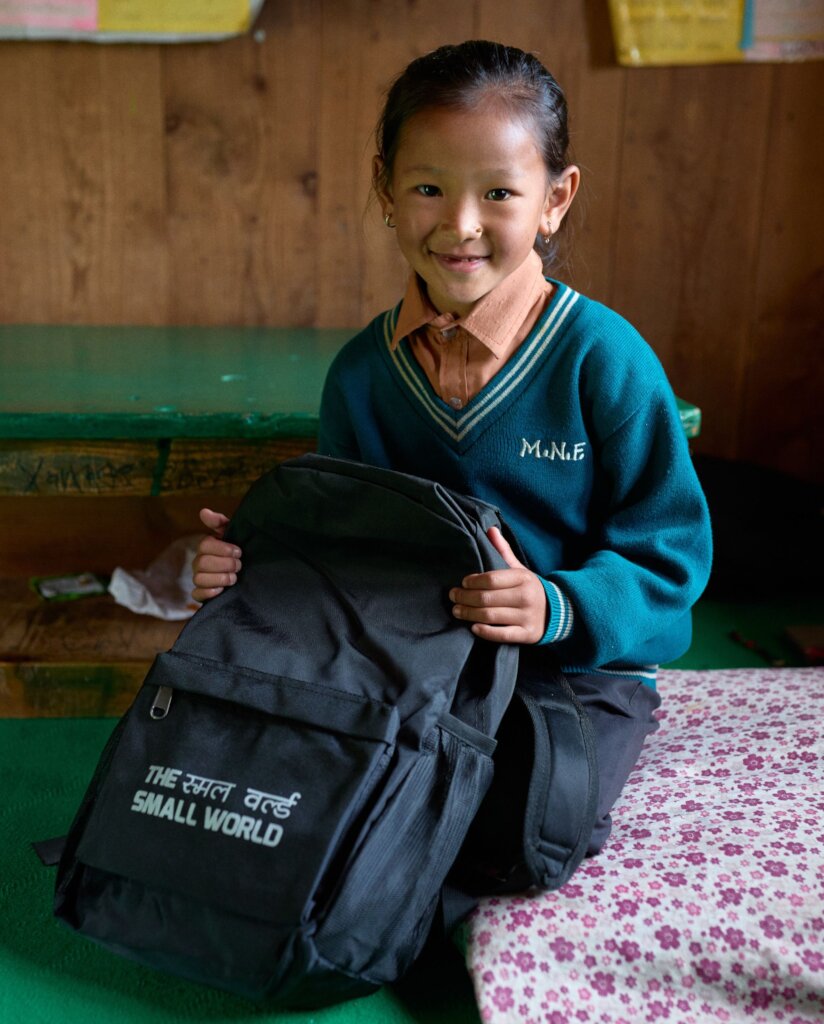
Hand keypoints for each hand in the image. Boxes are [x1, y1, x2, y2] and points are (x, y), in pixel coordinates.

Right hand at [191, 509, 241, 601]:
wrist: (248, 572)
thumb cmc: (238, 550)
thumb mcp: (233, 534)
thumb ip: (220, 522)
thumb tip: (203, 511)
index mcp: (206, 547)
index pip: (205, 545)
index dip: (223, 549)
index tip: (238, 551)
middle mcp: (199, 562)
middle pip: (201, 563)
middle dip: (224, 564)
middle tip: (239, 565)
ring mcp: (199, 578)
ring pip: (199, 579)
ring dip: (219, 578)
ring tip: (234, 578)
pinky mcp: (201, 594)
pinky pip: (197, 594)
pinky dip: (209, 592)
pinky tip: (222, 590)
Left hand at [449, 527, 546, 643]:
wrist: (556, 612)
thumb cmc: (529, 588)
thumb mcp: (519, 569)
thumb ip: (503, 551)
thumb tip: (490, 529)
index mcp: (522, 578)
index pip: (492, 579)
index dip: (473, 581)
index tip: (463, 583)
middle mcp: (526, 597)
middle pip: (487, 598)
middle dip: (465, 597)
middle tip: (453, 596)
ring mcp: (527, 617)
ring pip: (491, 616)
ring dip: (469, 614)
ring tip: (457, 611)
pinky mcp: (527, 634)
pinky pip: (502, 635)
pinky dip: (485, 632)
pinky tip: (474, 627)